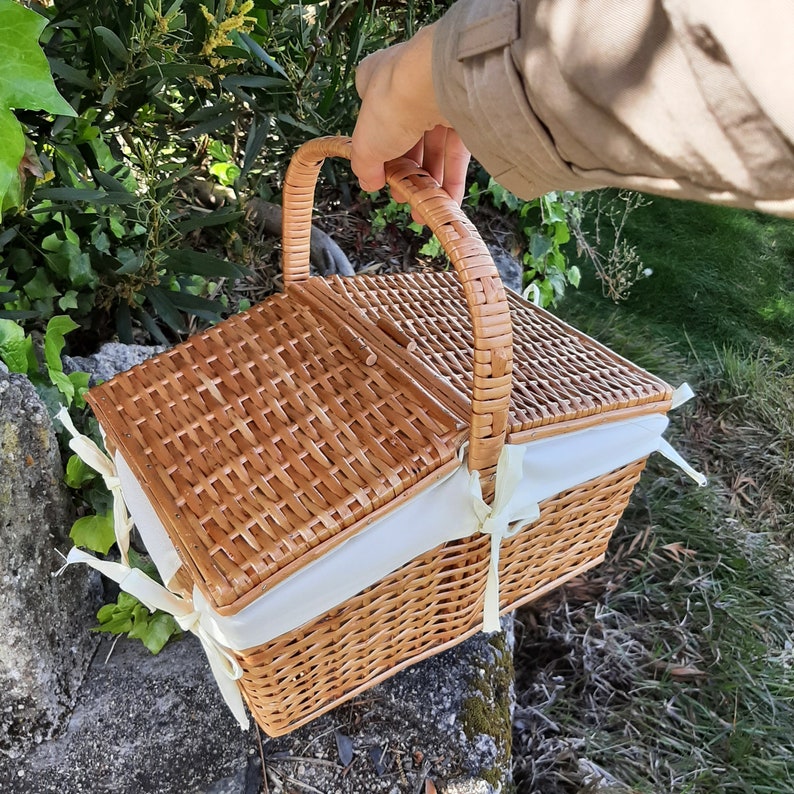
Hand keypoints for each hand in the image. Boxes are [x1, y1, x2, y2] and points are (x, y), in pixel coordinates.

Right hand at [351, 24, 470, 210]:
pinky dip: (453, 180)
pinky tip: (447, 203)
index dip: (376, 149)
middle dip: (406, 172)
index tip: (378, 174)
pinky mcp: (467, 112)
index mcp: (378, 82)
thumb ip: (365, 166)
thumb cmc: (392, 100)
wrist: (436, 83)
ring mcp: (441, 97)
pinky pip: (458, 152)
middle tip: (402, 195)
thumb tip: (368, 182)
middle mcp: (411, 84)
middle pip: (407, 137)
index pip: (374, 117)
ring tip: (424, 207)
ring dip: (430, 182)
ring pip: (435, 147)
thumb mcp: (365, 143)